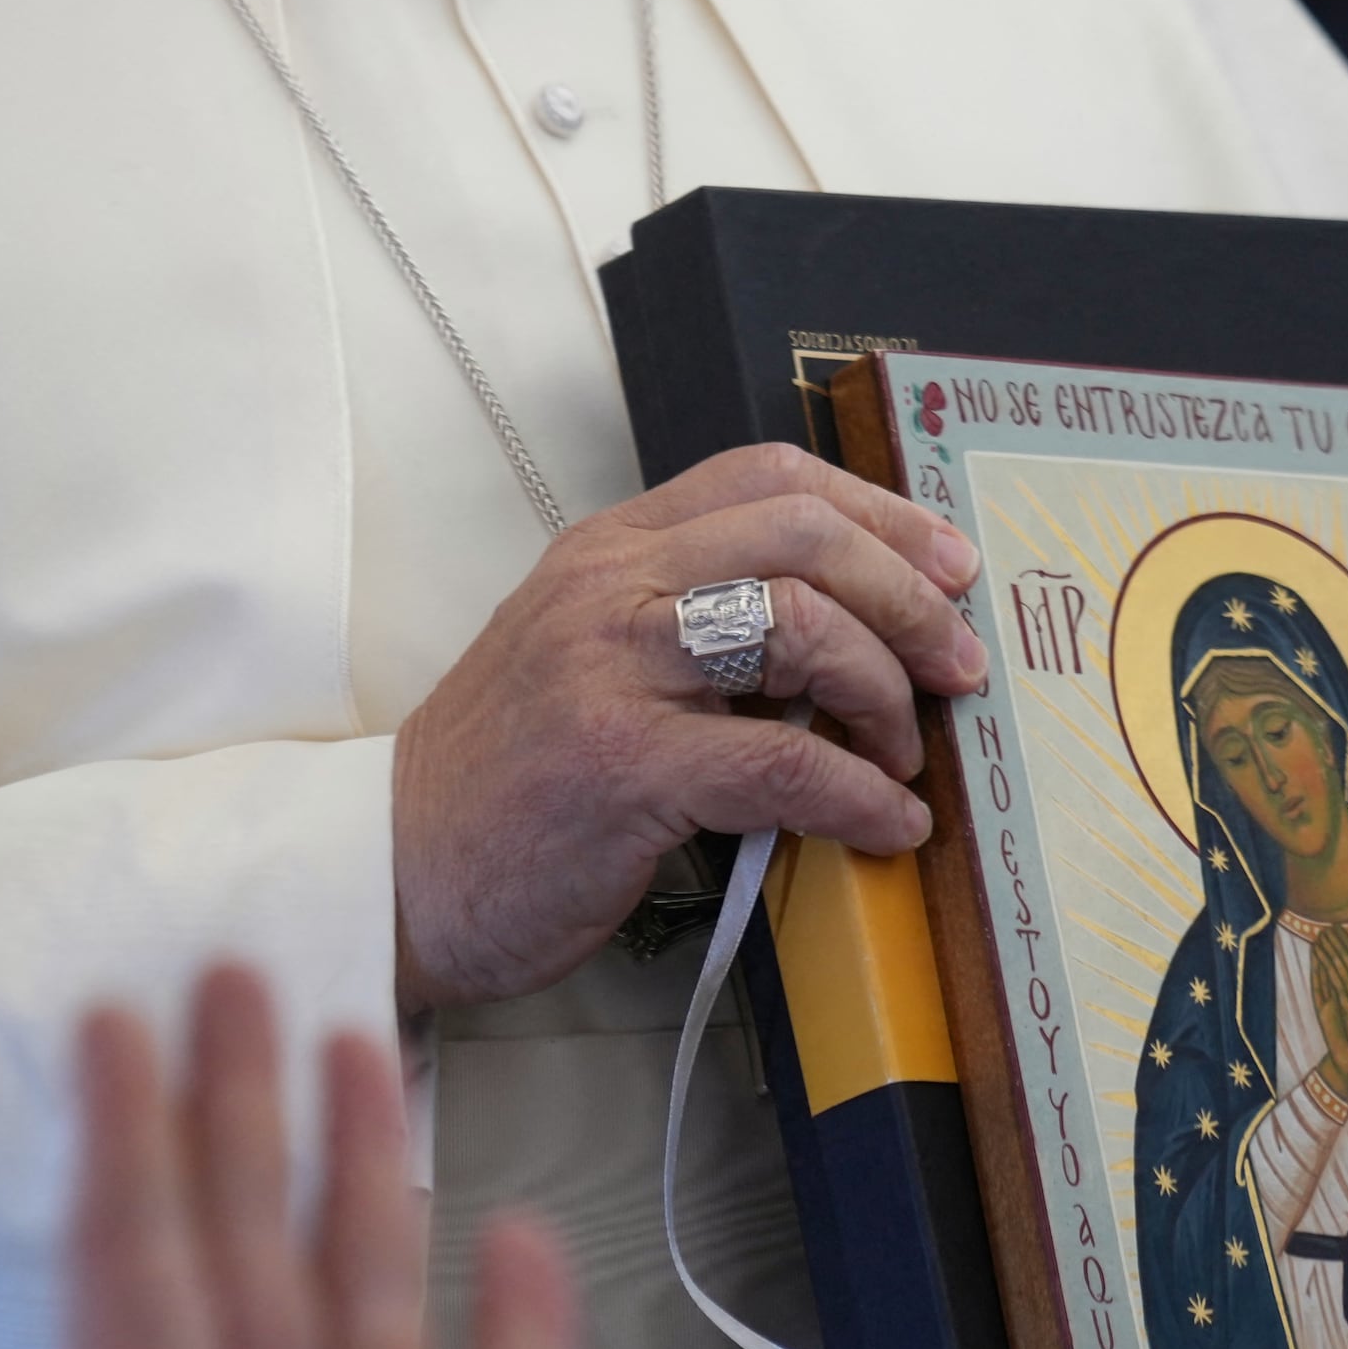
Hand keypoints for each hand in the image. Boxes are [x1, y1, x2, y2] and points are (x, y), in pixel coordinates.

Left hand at [0, 964, 575, 1348]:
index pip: (137, 1296)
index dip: (125, 1154)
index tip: (109, 1028)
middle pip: (248, 1266)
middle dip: (236, 1114)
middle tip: (230, 980)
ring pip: (373, 1318)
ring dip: (369, 1181)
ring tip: (360, 1052)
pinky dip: (524, 1343)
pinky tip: (524, 1245)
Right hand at [390, 444, 984, 1009]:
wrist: (392, 871)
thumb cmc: (505, 783)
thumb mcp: (587, 660)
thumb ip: (691, 625)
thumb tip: (844, 639)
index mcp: (607, 551)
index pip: (766, 477)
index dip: (878, 512)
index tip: (945, 561)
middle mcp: (609, 589)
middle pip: (803, 536)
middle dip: (909, 596)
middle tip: (955, 661)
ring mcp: (610, 671)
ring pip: (803, 629)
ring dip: (885, 695)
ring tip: (905, 753)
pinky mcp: (621, 766)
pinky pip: (782, 760)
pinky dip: (858, 794)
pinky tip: (883, 823)